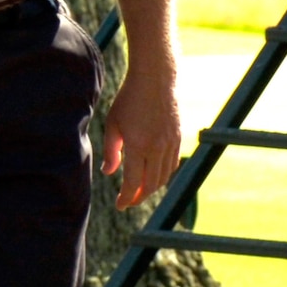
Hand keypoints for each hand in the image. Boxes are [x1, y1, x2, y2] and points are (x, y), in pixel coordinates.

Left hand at [102, 63, 181, 208]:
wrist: (155, 81)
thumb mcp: (113, 124)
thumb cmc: (129, 100)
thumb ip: (112, 152)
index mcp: (138, 146)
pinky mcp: (177, 139)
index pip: (133, 182)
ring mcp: (170, 145)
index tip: (119, 205)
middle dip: (139, 197)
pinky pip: (172, 165)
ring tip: (138, 191)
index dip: (126, 197)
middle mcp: (157, 149)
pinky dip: (163, 175)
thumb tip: (109, 173)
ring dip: (152, 188)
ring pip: (164, 177)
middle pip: (151, 185)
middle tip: (128, 201)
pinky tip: (153, 175)